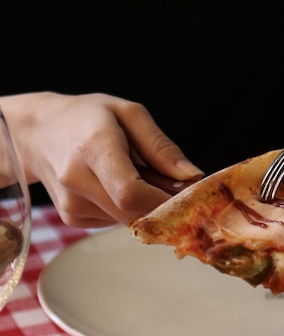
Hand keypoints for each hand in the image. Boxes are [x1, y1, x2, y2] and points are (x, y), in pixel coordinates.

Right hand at [2, 92, 202, 226]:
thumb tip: (192, 177)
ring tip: (137, 177)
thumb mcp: (129, 114)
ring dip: (144, 206)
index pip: (131, 193)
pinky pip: (115, 221)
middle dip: (161, 205)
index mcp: (93, 148)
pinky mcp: (72, 218)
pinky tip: (116, 187)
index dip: (164, 202)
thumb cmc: (88, 118)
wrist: (38, 132)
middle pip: (133, 212)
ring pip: (127, 220)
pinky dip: (126, 209)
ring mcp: (72, 204)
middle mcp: (76, 179)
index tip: (186, 196)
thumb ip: (162, 147)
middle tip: (170, 186)